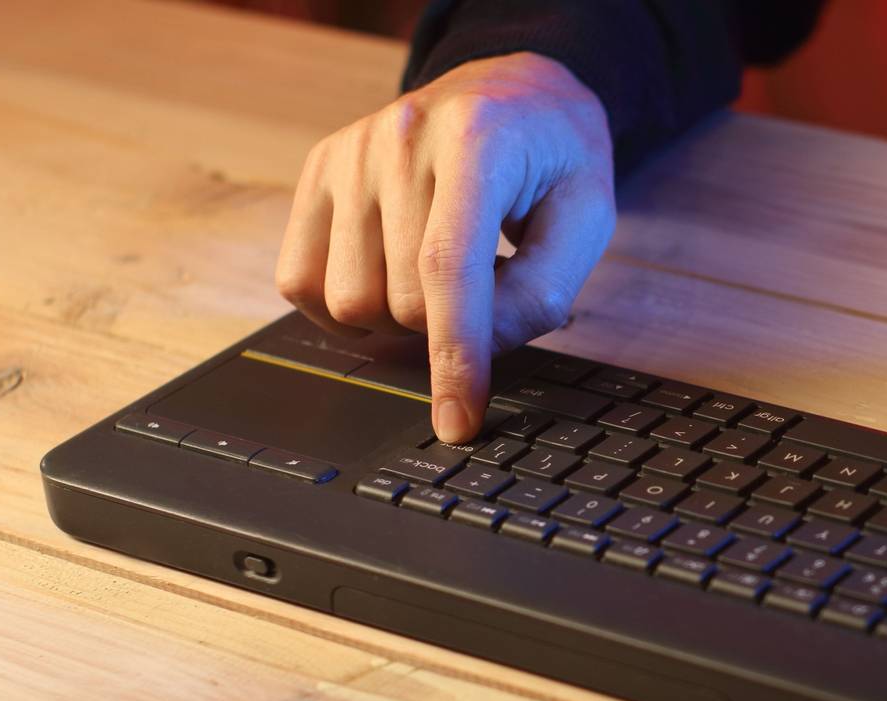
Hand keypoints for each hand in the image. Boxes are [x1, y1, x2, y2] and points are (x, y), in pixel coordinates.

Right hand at [274, 52, 615, 442]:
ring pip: (347, 301)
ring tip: (439, 288)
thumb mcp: (586, 218)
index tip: (459, 421)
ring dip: (395, 324)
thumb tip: (474, 355)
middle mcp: (400, 136)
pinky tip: (389, 286)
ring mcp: (349, 151)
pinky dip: (343, 310)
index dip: (454, 357)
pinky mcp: (318, 170)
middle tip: (483, 303)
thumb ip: (540, 292)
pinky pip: (300, 281)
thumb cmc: (555, 161)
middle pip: (398, 300)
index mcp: (477, 140)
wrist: (514, 92)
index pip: (448, 269)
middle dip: (443, 333)